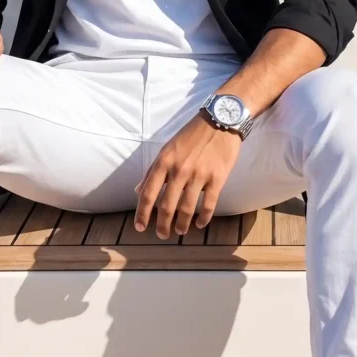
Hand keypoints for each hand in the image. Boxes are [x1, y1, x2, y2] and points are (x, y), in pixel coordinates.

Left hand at [134, 112, 242, 238]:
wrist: (220, 120)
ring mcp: (199, 174)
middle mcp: (179, 169)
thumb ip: (152, 171)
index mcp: (164, 161)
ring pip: (187, 208)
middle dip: (162, 224)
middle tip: (162, 235)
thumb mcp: (167, 149)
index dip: (142, 213)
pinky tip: (200, 224)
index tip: (139, 228)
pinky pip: (209, 204)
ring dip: (182, 224)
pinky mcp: (217, 178)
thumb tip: (137, 190)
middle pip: (166, 205)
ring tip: (180, 231)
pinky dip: (204, 218)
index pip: (148, 193)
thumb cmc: (191, 135)